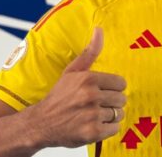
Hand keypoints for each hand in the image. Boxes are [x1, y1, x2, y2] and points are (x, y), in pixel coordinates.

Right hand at [26, 27, 126, 147]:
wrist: (40, 123)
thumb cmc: (59, 96)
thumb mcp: (72, 71)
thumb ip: (90, 52)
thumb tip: (99, 29)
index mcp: (88, 79)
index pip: (121, 83)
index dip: (113, 88)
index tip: (103, 91)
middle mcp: (90, 96)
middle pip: (121, 99)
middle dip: (112, 102)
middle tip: (97, 104)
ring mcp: (91, 114)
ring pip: (118, 114)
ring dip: (109, 116)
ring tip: (94, 114)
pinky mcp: (92, 132)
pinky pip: (114, 129)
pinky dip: (107, 129)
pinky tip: (94, 124)